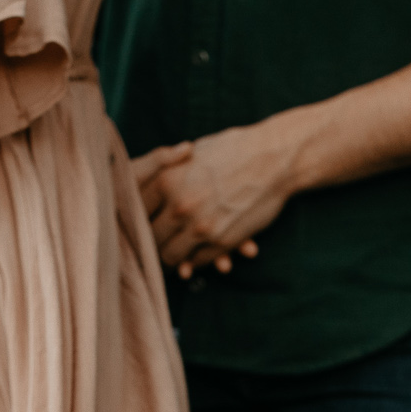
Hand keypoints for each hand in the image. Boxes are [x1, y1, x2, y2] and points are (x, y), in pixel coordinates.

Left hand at [131, 121, 301, 277]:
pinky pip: (197, 261)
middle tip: (154, 242)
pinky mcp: (222, 241)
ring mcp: (200, 227)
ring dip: (171, 257)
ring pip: (171, 256)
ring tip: (173, 253)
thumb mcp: (193, 153)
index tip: (139, 223)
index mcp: (166, 181)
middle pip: (150, 238)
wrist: (275, 158)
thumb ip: (169, 171)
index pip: (136, 212)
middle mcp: (179, 207)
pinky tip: (195, 256)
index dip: (135, 220)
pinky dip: (194, 262)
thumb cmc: (234, 150)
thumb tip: (151, 184)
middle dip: (151, 241)